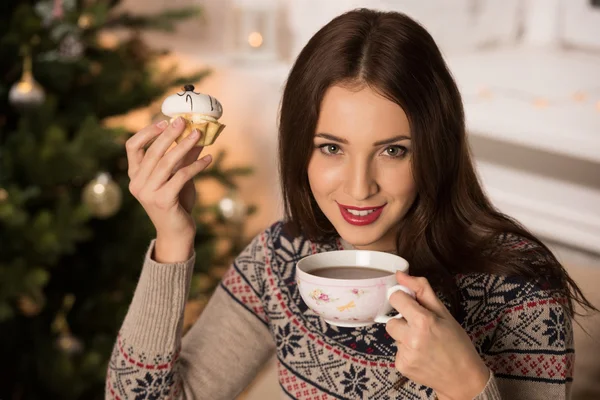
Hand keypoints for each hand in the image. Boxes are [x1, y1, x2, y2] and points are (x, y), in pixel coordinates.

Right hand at [126, 117, 211, 261]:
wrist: (176, 233)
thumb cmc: (176, 203)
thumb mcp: (178, 178)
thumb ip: (182, 158)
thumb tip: (195, 135)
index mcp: (135, 176)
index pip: (132, 147)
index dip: (147, 132)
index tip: (164, 121)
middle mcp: (137, 184)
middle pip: (152, 152)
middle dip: (170, 134)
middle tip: (185, 122)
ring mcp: (148, 193)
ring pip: (167, 162)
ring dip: (184, 146)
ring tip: (199, 135)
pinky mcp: (163, 200)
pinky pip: (181, 176)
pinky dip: (196, 166)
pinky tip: (209, 159)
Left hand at [386, 272, 489, 399]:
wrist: (463, 379)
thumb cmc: (457, 343)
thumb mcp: (444, 313)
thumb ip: (421, 290)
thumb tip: (400, 274)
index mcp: (423, 321)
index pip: (395, 298)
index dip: (403, 299)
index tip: (411, 305)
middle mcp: (411, 338)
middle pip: (391, 320)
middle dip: (403, 322)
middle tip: (422, 329)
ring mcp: (405, 354)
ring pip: (394, 336)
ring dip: (404, 336)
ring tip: (424, 343)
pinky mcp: (401, 366)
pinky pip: (396, 351)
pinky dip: (406, 351)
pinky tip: (422, 355)